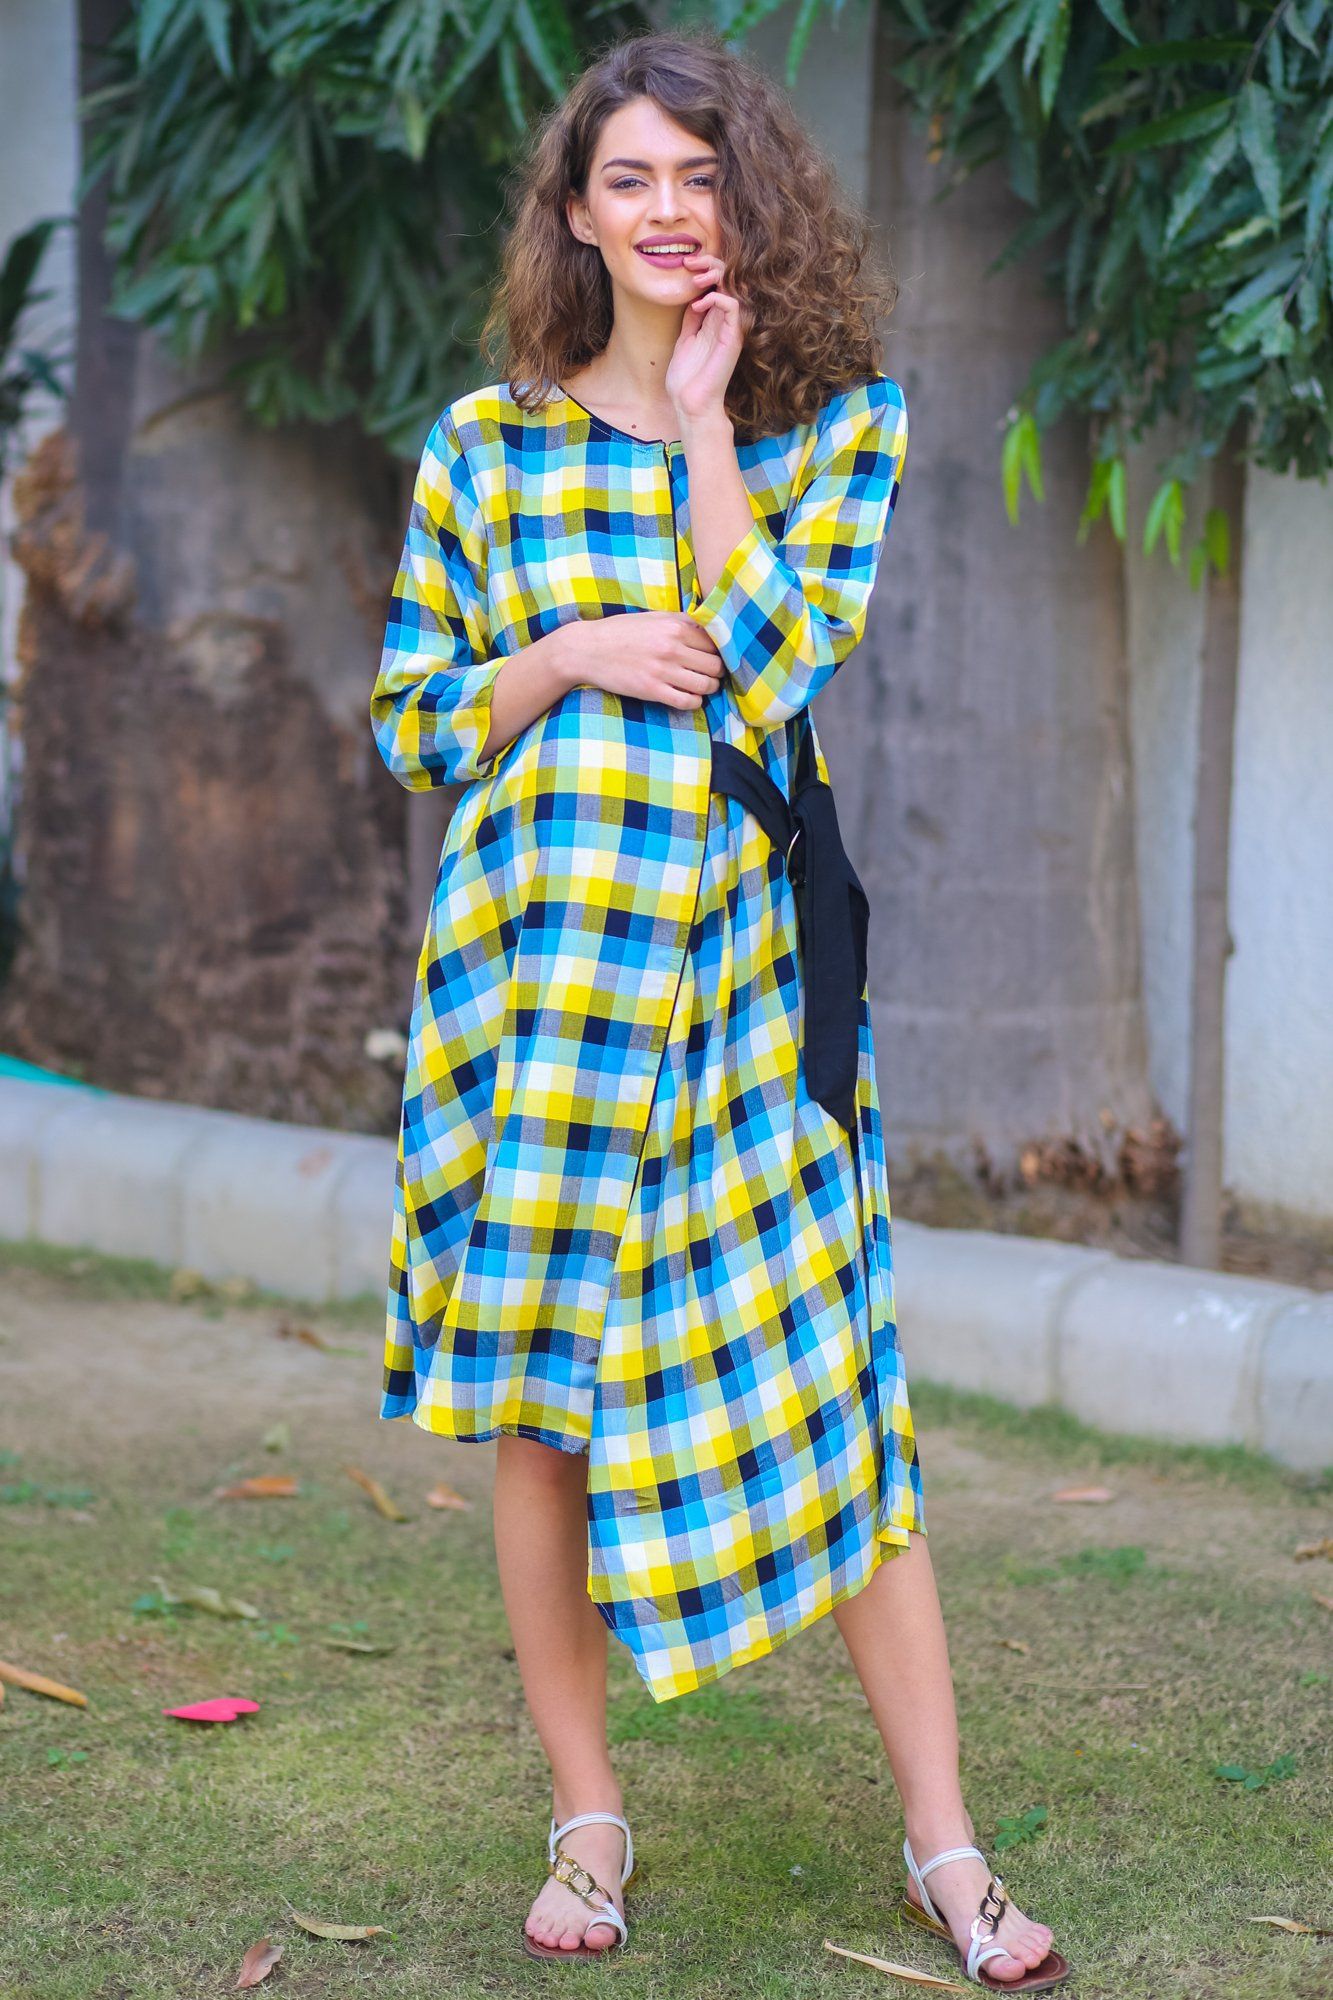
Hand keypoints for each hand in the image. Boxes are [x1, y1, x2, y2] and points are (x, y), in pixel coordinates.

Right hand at [557, 610, 723, 711]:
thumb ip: (680, 622)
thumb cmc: (620, 632)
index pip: (715, 643)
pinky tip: (688, 698)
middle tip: (710, 675)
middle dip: (716, 672)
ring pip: (705, 685)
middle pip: (715, 666)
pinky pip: (687, 702)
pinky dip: (694, 703)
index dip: (718, 652)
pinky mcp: (652, 690)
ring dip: (708, 689)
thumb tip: (708, 627)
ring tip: (700, 687)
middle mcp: (672, 647)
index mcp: (675, 626)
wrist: (587, 649)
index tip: (712, 657)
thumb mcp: (652, 617)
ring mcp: (662, 670)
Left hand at [665, 252, 750, 429]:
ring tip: (696, 279)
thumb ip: (692, 319)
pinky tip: (698, 305)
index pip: (718, 283)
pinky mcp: (733, 338)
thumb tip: (692, 297)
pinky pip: (732, 306)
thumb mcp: (685, 339)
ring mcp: (731, 329)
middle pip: (729, 279)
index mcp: (715, 320)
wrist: (690, 404)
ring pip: (735, 287)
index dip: (705, 267)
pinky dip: (716, 298)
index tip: (685, 264)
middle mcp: (726, 321)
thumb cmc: (686, 379)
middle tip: (690, 262)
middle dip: (711, 263)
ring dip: (716, 276)